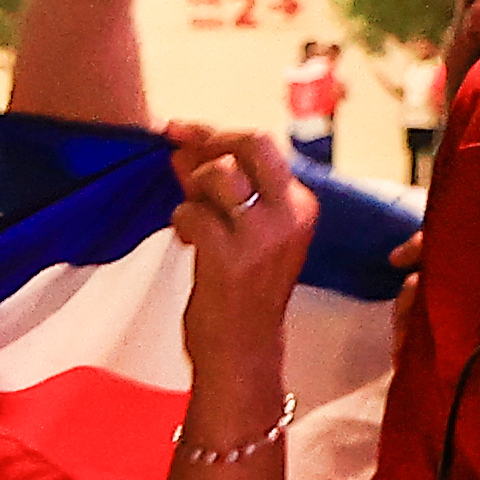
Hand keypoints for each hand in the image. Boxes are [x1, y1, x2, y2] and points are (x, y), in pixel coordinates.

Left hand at [165, 124, 317, 372]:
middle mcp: (289, 214)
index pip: (263, 146)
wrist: (242, 349)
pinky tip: (189, 242)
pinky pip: (192, 211)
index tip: (179, 130)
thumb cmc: (239, 290)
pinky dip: (181, 222)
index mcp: (300, 205)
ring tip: (195, 219)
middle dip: (210, 142)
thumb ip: (215, 187)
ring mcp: (263, 235)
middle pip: (252, 143)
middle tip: (181, 158)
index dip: (216, 134)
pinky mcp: (231, 256)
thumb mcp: (241, 231)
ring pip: (219, 173)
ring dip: (193, 190)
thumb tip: (182, 147)